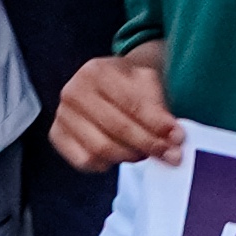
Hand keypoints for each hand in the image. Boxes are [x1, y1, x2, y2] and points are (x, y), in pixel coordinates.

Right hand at [50, 50, 182, 171]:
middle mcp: (73, 91)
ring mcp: (62, 114)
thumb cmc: (130, 85)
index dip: (156, 124)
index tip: (178, 137)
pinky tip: (121, 155)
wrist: (108, 85)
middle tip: (171, 155)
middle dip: (148, 144)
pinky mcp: (56, 136)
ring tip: (146, 153)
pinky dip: (107, 164)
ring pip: (100, 148)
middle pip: (116, 128)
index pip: (131, 104)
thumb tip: (172, 137)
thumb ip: (158, 107)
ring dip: (130, 156)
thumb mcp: (147, 82)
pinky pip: (85, 161)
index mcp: (96, 71)